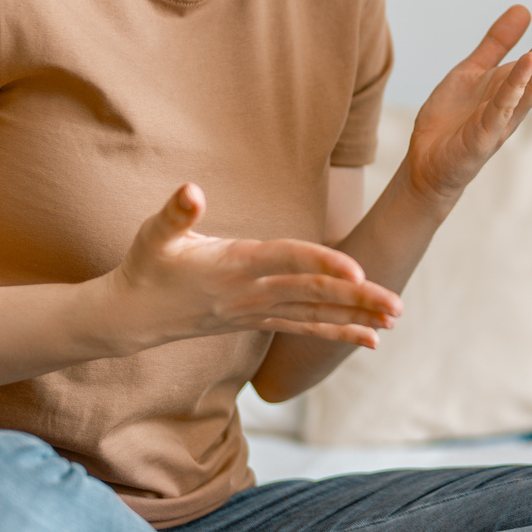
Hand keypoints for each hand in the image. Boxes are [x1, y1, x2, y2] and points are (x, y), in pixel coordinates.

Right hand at [103, 182, 402, 352]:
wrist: (133, 316)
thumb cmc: (146, 265)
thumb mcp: (154, 235)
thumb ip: (176, 213)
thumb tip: (191, 190)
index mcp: (234, 263)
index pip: (287, 259)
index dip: (323, 262)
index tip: (358, 270)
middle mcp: (251, 291)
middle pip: (312, 292)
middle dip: (357, 299)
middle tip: (398, 305)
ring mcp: (256, 310)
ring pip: (315, 313)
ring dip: (356, 317)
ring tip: (395, 321)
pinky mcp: (258, 321)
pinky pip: (304, 328)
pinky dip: (337, 333)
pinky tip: (370, 340)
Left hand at [401, 0, 531, 204]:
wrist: (427, 163)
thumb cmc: (453, 120)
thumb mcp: (472, 71)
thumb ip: (496, 42)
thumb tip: (524, 8)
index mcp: (517, 81)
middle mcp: (519, 98)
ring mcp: (505, 116)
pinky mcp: (486, 134)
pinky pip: (504, 105)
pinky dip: (518, 83)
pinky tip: (530, 60)